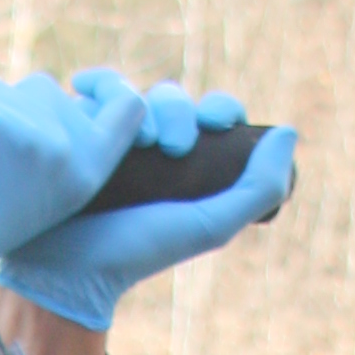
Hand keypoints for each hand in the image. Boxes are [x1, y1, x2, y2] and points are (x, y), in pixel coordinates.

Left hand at [0, 66, 154, 291]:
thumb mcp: (51, 196)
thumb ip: (68, 148)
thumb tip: (64, 92)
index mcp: (90, 171)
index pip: (130, 106)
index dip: (108, 85)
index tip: (81, 83)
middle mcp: (66, 148)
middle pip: (48, 90)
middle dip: (16, 107)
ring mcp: (27, 129)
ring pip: (4, 88)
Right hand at [0, 90, 295, 330]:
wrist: (65, 271)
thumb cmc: (136, 253)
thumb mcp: (208, 226)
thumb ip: (257, 189)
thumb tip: (289, 131)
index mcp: (187, 165)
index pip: (212, 115)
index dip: (221, 107)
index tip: (219, 122)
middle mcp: (150, 146)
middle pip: (174, 98)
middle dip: (179, 111)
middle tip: (173, 146)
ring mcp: (111, 136)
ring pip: (135, 90)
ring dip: (140, 102)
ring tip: (137, 140)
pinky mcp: (76, 129)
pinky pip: (92, 89)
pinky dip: (96, 83)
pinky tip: (89, 90)